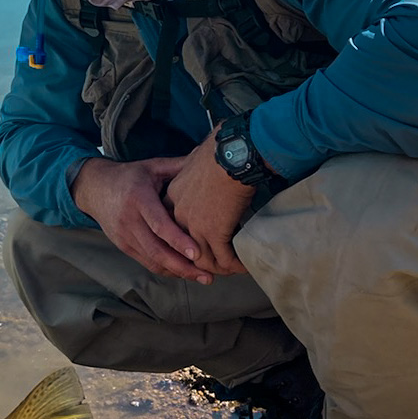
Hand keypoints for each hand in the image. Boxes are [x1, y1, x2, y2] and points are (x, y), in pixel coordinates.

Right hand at [71, 153, 213, 283]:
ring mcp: (124, 236)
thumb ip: (178, 166)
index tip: (197, 253)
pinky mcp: (123, 246)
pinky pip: (146, 262)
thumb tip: (208, 158)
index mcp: (138, 199)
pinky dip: (165, 270)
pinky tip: (183, 272)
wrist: (94, 188)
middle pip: (157, 250)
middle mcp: (129, 221)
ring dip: (177, 272)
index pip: (159, 225)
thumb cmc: (128, 176)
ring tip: (201, 278)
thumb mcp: (151, 166)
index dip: (178, 241)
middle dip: (183, 266)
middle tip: (207, 275)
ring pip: (152, 260)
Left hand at [163, 131, 253, 276]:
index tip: (197, 243)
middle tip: (213, 266)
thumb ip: (194, 164)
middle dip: (197, 261)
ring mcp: (194, 226)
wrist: (231, 156)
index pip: (172, 225)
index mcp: (173, 196)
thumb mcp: (196, 158)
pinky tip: (245, 266)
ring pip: (202, 258)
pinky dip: (235, 265)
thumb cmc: (220, 150)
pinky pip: (224, 258)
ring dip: (218, 267)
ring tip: (232, 268)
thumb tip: (201, 158)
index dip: (185, 237)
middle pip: (183, 247)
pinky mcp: (214, 233)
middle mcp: (179, 214)